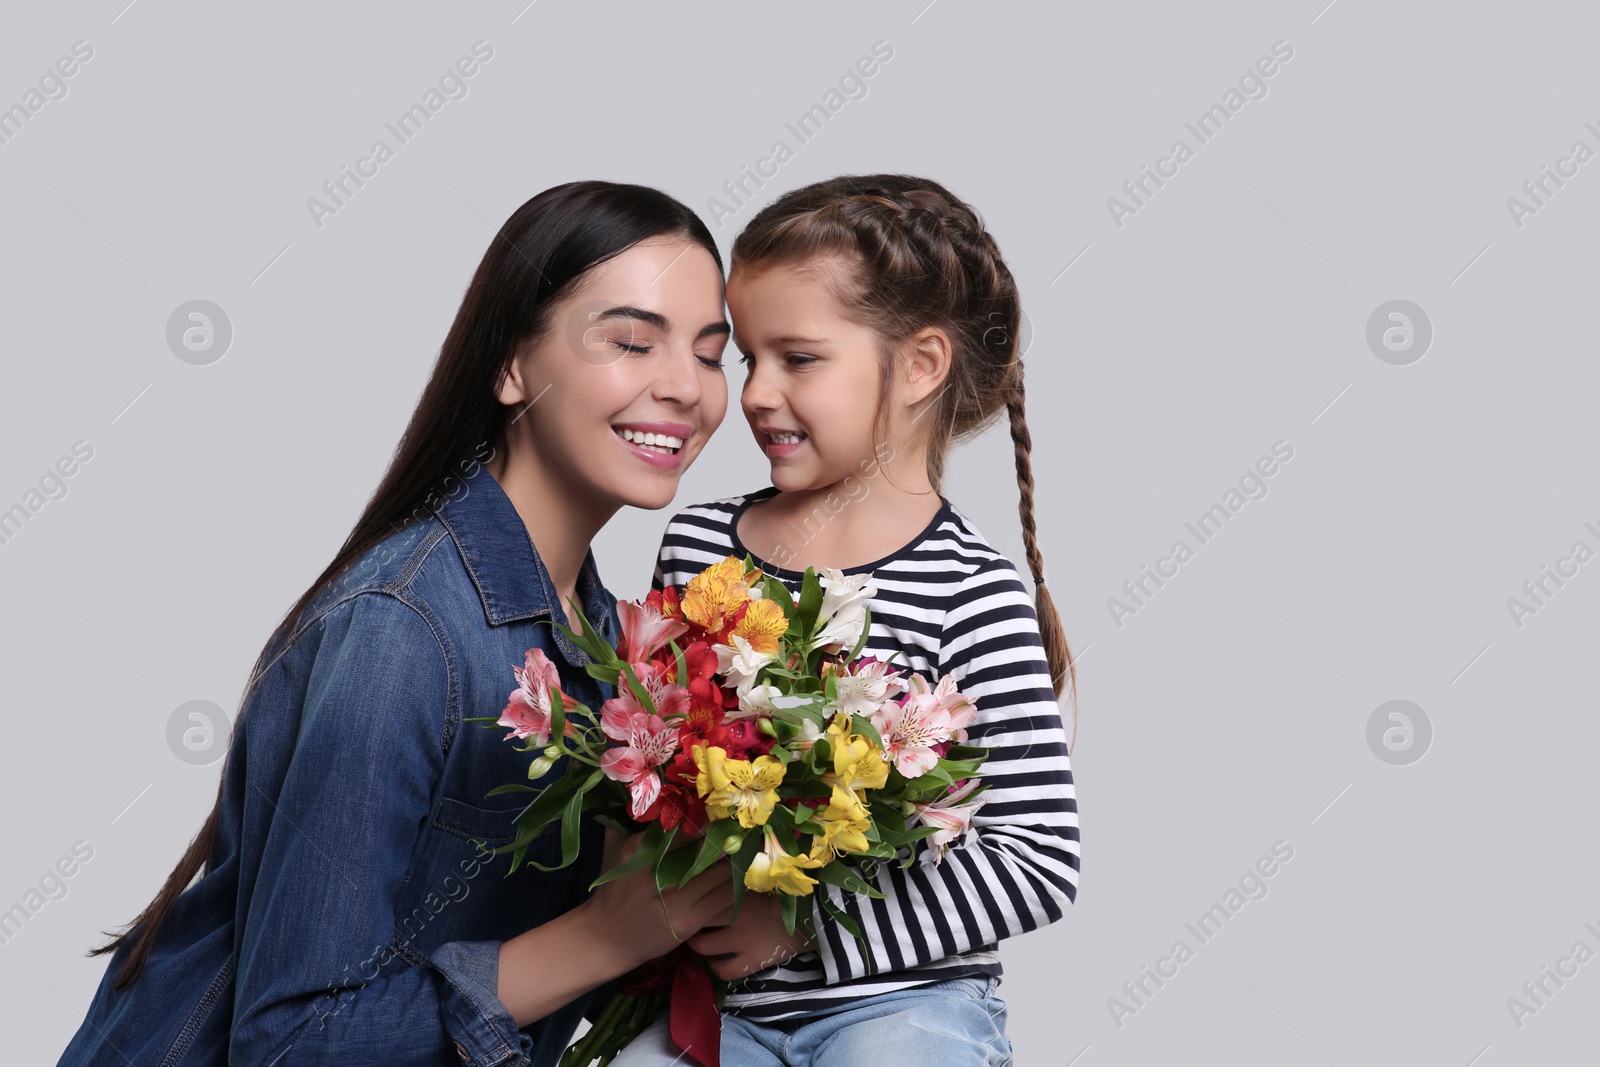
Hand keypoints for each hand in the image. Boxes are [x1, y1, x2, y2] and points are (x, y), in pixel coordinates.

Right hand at [577, 829, 736, 969]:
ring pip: (718, 875)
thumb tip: (652, 799)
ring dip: (735, 863)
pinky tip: (741, 879)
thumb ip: (632, 826)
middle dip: (727, 840)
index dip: (708, 822)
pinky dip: (734, 887)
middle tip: (743, 831)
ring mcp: (673, 899)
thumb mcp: (616, 853)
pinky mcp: (686, 922)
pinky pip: (721, 899)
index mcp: (641, 850)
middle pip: (705, 851)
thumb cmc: (613, 892)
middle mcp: (658, 873)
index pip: (684, 830)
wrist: (605, 937)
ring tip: (747, 852)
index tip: (723, 815)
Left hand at [686, 892, 815, 979]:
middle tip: (687, 923)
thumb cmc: (785, 897)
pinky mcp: (752, 962)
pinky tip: (715, 962)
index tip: (685, 900)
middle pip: (697, 918)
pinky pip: (723, 970)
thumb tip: (715, 869)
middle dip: (688, 921)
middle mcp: (735, 916)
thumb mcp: (758, 883)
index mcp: (737, 892)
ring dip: (696, 945)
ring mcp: (742, 941)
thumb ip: (735, 880)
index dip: (689, 898)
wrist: (813, 919)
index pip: (702, 894)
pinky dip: (715, 968)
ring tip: (697, 942)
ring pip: (703, 946)